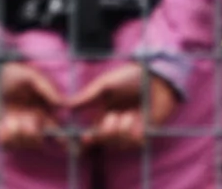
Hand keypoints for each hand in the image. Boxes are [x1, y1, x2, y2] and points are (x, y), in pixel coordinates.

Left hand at [0, 62, 66, 153]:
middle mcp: (29, 124)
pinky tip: (2, 126)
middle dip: (34, 135)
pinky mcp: (0, 133)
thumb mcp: (30, 76)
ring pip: (23, 143)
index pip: (56, 130)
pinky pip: (7, 145)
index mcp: (41, 112)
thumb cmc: (10, 74)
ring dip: (19, 135)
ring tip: (11, 120)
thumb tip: (62, 103)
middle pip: (38, 140)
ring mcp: (14, 130)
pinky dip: (6, 139)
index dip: (62, 139)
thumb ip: (46, 88)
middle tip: (27, 121)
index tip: (63, 141)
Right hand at [63, 65, 180, 152]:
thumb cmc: (129, 78)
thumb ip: (87, 97)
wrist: (155, 79)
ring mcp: (129, 132)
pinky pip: (132, 144)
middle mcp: (115, 126)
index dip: (86, 141)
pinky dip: (131, 133)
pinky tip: (135, 119)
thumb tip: (66, 105)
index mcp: (103, 115)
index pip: (91, 134)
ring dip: (120, 129)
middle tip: (112, 116)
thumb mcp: (105, 85)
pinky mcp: (143, 135)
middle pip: (103, 141)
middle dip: (105, 132)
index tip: (83, 140)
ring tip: (127, 114)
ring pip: (117, 143)